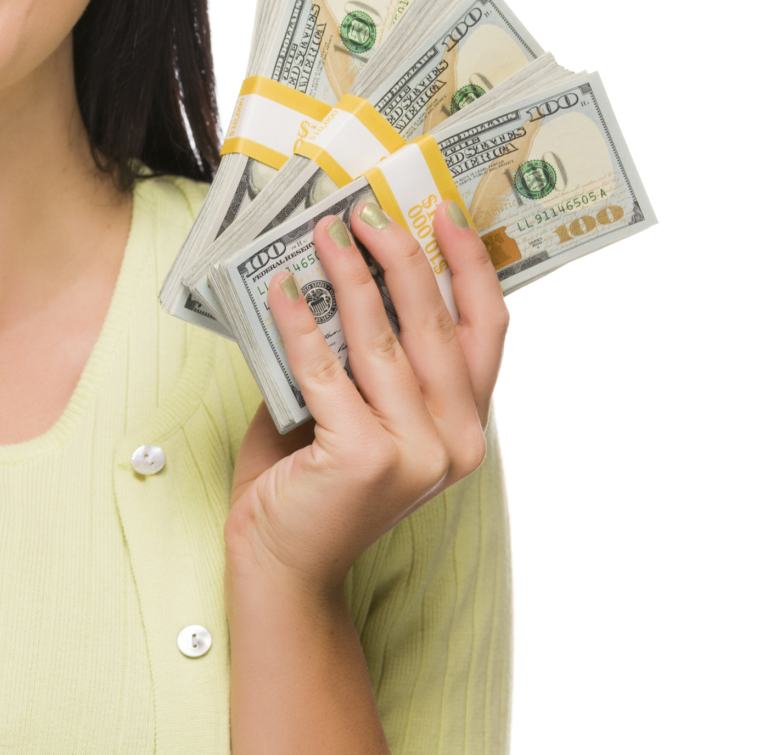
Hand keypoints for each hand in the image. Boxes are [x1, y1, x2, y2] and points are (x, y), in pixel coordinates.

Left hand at [226, 199, 508, 597]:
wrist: (283, 559)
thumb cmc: (314, 477)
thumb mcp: (360, 408)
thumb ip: (369, 354)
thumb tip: (348, 262)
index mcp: (466, 425)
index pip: (486, 331)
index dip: (471, 267)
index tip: (448, 213)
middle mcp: (455, 441)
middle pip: (436, 324)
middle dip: (401, 254)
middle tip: (367, 210)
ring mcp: (415, 453)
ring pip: (383, 339)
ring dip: (349, 275)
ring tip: (323, 233)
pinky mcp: (364, 458)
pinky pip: (326, 369)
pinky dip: (301, 323)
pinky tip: (283, 288)